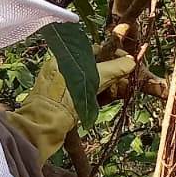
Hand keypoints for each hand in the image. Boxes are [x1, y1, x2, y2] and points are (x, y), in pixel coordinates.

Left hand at [0, 50, 134, 176]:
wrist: (44, 126)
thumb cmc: (63, 98)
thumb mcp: (92, 78)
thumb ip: (113, 68)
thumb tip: (131, 62)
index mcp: (65, 57)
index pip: (95, 50)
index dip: (114, 55)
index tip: (128, 62)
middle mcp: (65, 69)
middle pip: (96, 66)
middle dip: (114, 71)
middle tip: (128, 77)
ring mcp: (66, 86)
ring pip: (94, 80)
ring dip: (110, 84)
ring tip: (124, 88)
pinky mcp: (69, 101)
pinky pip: (90, 93)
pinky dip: (102, 94)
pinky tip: (113, 97)